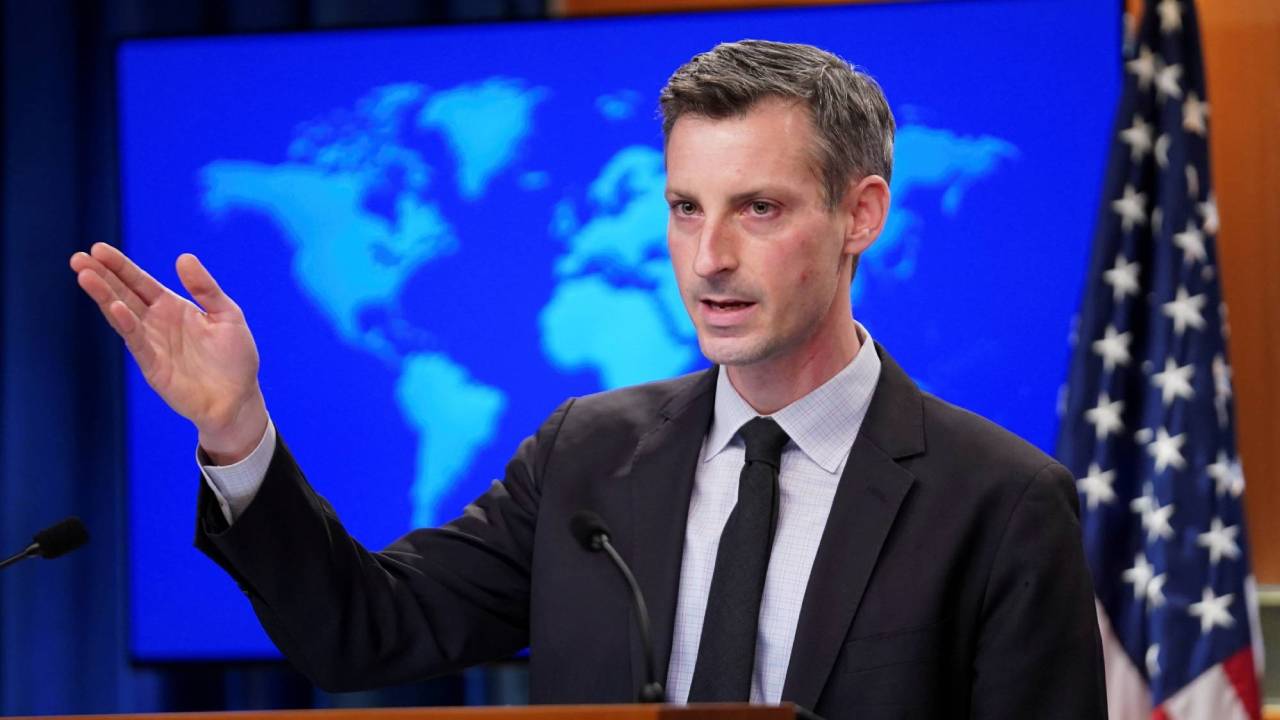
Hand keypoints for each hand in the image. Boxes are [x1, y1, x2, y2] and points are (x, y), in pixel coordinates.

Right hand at [70, 243, 267, 464]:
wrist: (238, 399)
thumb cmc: (235, 358)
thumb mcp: (227, 315)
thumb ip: (205, 289)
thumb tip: (183, 257)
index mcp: (173, 307)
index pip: (140, 282)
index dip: (120, 266)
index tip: (98, 249)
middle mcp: (157, 323)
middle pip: (124, 294)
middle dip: (102, 276)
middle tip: (78, 258)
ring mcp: (152, 344)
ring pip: (122, 314)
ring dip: (104, 296)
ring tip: (86, 275)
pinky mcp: (153, 366)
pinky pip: (137, 341)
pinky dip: (126, 324)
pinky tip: (115, 307)